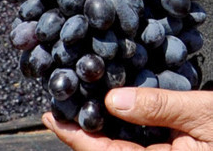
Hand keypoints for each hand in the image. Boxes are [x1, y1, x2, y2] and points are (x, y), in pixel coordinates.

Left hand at [42, 87, 212, 149]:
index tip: (49, 116)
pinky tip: (113, 107)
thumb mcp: (206, 114)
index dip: (75, 137)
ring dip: (101, 128)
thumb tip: (112, 99)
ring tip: (79, 99)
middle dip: (83, 131)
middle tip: (59, 101)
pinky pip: (142, 146)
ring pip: (123, 149)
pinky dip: (126, 128)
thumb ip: (160, 106)